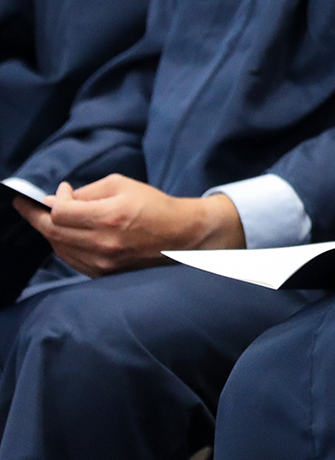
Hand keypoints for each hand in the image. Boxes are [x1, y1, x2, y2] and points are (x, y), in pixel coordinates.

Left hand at [15, 175, 244, 275]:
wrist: (182, 235)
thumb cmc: (154, 205)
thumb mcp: (123, 185)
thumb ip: (87, 191)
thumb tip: (56, 199)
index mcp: (109, 216)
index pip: (59, 212)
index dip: (51, 200)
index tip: (59, 191)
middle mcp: (103, 243)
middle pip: (52, 231)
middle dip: (36, 216)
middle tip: (27, 206)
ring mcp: (103, 262)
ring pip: (58, 247)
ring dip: (50, 231)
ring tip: (53, 218)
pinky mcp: (104, 274)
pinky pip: (71, 259)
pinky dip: (63, 245)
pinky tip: (67, 234)